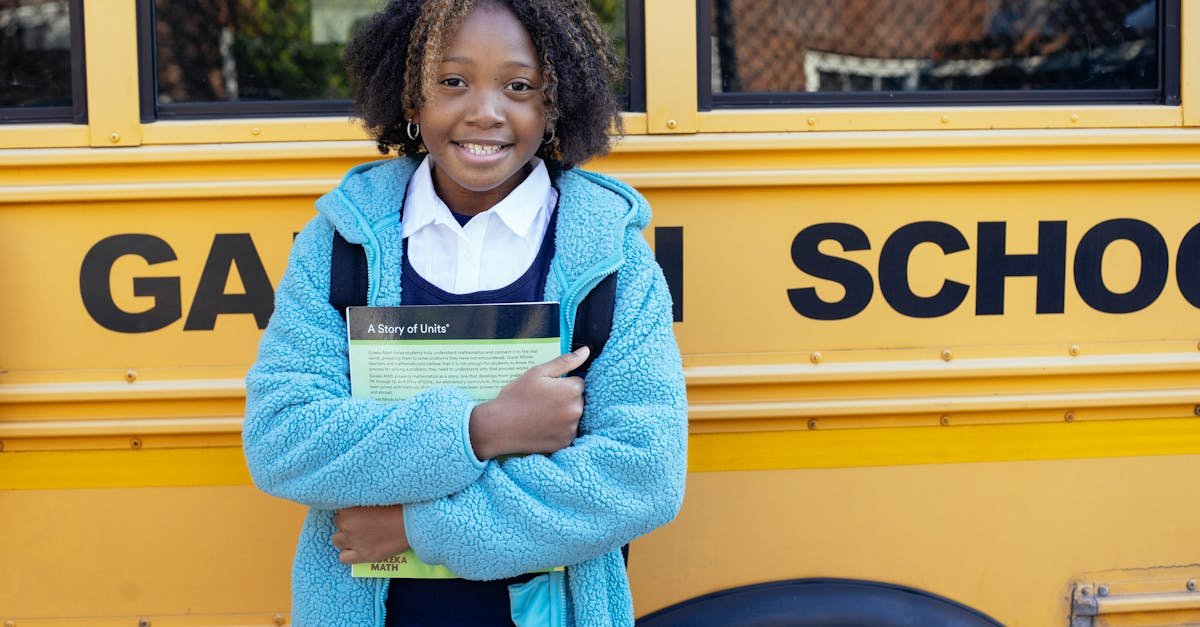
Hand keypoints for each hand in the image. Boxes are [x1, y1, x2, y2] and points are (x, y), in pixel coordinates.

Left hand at [331, 505, 409, 563]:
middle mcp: (347, 526)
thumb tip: (355, 501)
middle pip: (338, 523)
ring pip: (337, 540)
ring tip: (358, 534)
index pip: (339, 508)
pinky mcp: (363, 555)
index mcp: (348, 509)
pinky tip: (357, 549)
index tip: (359, 510)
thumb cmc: (398, 505)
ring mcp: (354, 542)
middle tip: (361, 521)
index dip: (350, 509)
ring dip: (345, 537)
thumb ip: (361, 499)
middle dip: (347, 522)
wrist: (412, 523)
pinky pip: (343, 558)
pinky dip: (348, 554)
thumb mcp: (376, 496)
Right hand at [469, 346, 588, 458]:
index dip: (561, 384)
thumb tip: (585, 351)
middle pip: (577, 400)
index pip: (578, 382)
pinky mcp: (565, 443)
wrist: (499, 426)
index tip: (545, 389)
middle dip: (564, 399)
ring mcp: (571, 428)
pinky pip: (567, 432)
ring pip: (573, 416)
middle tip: (541, 402)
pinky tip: (542, 427)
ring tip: (540, 415)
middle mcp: (576, 410)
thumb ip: (565, 361)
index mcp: (572, 390)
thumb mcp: (538, 373)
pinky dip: (559, 430)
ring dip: (563, 415)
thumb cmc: (516, 396)